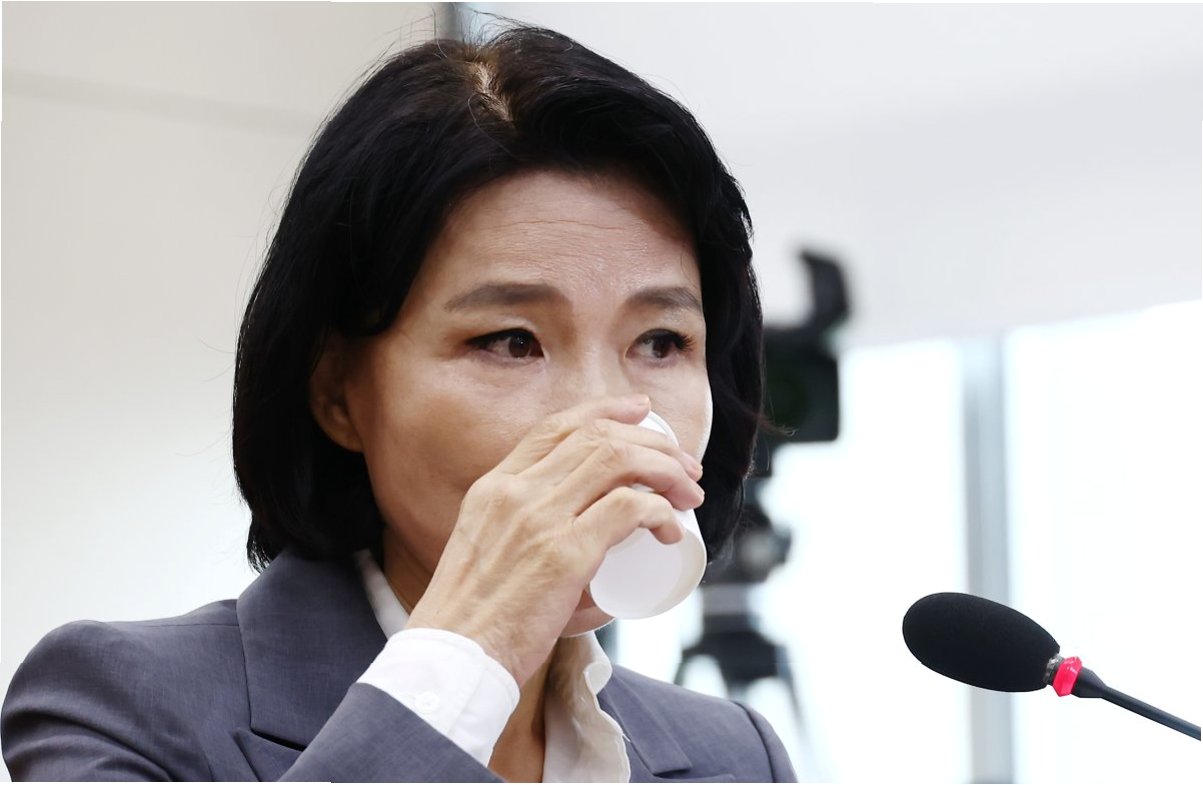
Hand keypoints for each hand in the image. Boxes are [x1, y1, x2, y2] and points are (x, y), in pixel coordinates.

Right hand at [405, 394, 704, 685]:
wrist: (453, 657)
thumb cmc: (474, 619)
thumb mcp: (486, 550)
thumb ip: (522, 535)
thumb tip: (584, 545)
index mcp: (494, 487)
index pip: (555, 426)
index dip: (605, 411)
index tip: (641, 411)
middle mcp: (515, 492)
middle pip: (597, 438)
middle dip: (653, 443)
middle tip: (684, 467)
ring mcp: (540, 520)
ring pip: (618, 461)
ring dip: (666, 470)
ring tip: (689, 495)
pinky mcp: (564, 555)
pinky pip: (629, 508)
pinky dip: (661, 511)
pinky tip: (672, 531)